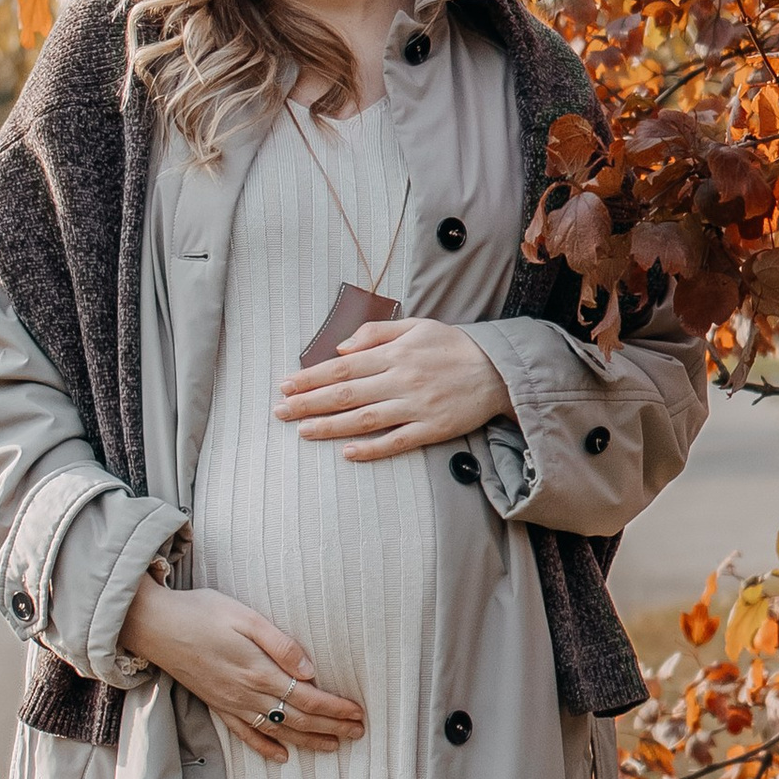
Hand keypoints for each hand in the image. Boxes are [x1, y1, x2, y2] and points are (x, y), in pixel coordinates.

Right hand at [116, 580, 363, 761]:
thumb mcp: (244, 617)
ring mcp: (230, 703)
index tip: (358, 713)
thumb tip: (310, 670)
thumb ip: (280, 644)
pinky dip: (265, 748)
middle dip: (331, 727)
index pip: (307, 697)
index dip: (335, 708)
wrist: (153, 626)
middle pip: (298, 718)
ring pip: (277, 731)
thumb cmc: (200, 612)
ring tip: (333, 747)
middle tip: (358, 733)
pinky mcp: (216, 705)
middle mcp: (246, 694)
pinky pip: (245, 734)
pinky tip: (282, 757)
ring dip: (308, 740)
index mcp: (258, 671)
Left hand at [275, 315, 514, 460]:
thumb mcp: (416, 325)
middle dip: (309, 403)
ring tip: (302, 432)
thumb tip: (340, 347)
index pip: (343, 366)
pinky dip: (371, 448)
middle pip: (346, 393)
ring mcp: (416, 407)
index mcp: (395, 354)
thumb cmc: (453, 345)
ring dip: (330, 426)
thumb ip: (377, 332)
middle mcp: (401, 380)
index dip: (311, 377)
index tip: (285, 385)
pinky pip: (397, 442)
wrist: (498, 370)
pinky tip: (347, 453)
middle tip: (280, 412)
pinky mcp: (432, 429)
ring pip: (365, 419)